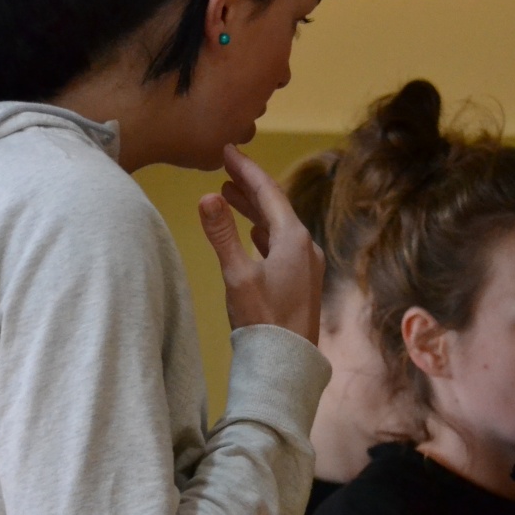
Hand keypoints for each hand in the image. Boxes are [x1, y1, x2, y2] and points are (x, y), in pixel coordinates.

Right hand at [198, 145, 323, 342]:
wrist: (287, 364)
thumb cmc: (262, 321)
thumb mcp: (237, 276)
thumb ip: (222, 235)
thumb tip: (207, 197)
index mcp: (293, 239)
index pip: (268, 192)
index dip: (246, 169)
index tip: (228, 150)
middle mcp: (306, 247)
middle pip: (275, 206)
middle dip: (249, 186)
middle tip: (225, 167)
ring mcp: (307, 265)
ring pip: (278, 226)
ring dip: (254, 209)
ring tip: (229, 195)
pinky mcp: (302, 282)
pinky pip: (282, 244)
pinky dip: (263, 231)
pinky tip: (253, 233)